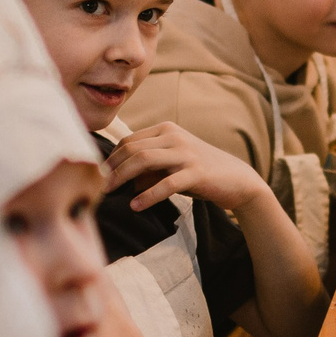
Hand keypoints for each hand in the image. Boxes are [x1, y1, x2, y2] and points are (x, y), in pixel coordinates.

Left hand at [107, 121, 269, 215]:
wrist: (237, 179)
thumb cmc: (198, 172)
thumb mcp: (171, 164)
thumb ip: (147, 168)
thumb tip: (120, 181)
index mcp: (166, 130)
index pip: (128, 140)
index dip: (111, 158)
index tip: (98, 175)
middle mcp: (174, 136)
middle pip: (132, 148)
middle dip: (111, 168)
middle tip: (98, 185)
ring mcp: (185, 153)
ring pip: (144, 160)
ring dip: (122, 178)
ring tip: (109, 193)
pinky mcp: (196, 172)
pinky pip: (166, 184)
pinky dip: (147, 196)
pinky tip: (135, 206)